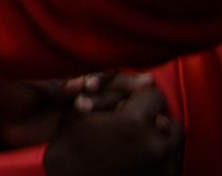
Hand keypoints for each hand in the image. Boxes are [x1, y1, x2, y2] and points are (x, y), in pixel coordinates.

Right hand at [44, 73, 182, 175]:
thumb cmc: (70, 146)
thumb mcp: (79, 111)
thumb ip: (111, 92)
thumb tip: (146, 78)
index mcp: (134, 122)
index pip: (155, 96)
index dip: (139, 96)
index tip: (127, 104)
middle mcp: (155, 145)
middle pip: (169, 120)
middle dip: (152, 119)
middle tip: (132, 124)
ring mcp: (163, 167)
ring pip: (174, 143)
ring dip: (159, 138)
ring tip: (137, 141)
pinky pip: (172, 163)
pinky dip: (160, 157)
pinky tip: (139, 156)